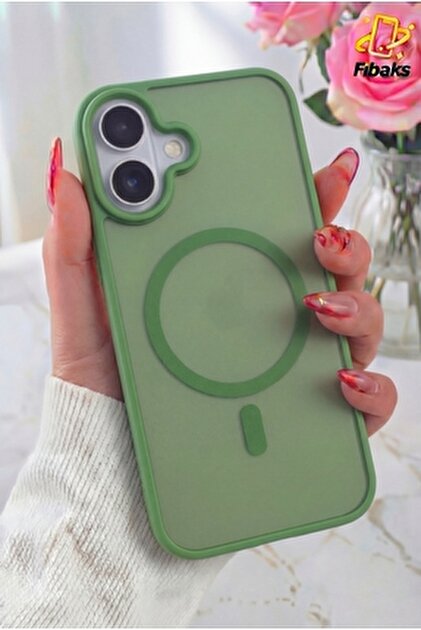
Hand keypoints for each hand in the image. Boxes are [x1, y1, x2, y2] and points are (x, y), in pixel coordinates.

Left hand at [43, 139, 396, 433]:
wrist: (110, 460)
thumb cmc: (104, 383)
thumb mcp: (84, 310)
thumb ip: (76, 246)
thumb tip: (70, 178)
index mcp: (230, 286)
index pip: (282, 232)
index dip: (310, 196)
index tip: (323, 172)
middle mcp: (271, 321)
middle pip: (334, 270)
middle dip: (345, 244)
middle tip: (320, 239)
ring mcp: (293, 369)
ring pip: (359, 324)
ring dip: (358, 307)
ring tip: (320, 307)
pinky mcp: (308, 419)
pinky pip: (363, 401)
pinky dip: (370, 387)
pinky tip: (341, 378)